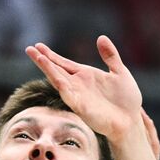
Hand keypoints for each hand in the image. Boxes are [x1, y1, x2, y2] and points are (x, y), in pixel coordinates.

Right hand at [25, 36, 143, 139]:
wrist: (131, 122)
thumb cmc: (126, 100)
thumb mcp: (120, 72)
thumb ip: (110, 56)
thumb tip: (101, 37)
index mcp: (85, 75)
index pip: (63, 63)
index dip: (50, 55)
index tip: (37, 46)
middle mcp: (78, 85)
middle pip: (55, 70)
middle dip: (42, 60)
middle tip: (29, 48)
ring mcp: (78, 96)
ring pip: (58, 80)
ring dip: (48, 70)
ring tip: (38, 58)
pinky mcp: (82, 108)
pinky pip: (69, 96)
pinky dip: (62, 87)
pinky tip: (56, 78)